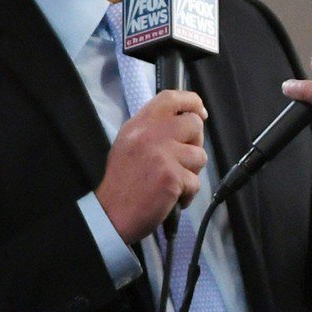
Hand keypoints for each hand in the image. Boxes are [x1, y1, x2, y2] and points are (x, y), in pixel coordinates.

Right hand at [96, 90, 207, 242]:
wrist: (111, 213)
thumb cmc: (121, 181)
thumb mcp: (128, 143)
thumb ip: (152, 129)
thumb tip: (184, 121)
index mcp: (140, 124)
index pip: (170, 97)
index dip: (191, 101)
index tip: (200, 112)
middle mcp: (152, 134)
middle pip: (194, 124)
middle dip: (195, 142)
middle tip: (183, 158)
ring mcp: (164, 154)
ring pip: (200, 155)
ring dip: (192, 172)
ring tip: (174, 181)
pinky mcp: (173, 176)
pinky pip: (196, 182)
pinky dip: (188, 193)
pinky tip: (173, 197)